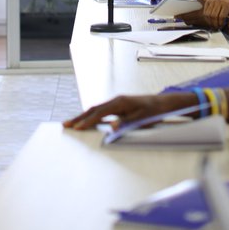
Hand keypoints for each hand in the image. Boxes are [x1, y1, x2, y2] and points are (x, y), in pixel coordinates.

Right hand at [63, 91, 192, 130]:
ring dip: (84, 117)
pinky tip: (87, 122)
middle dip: (79, 118)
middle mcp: (116, 100)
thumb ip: (126, 123)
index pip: (99, 113)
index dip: (87, 121)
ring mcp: (116, 102)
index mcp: (120, 102)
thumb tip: (112, 127)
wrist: (162, 104)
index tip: (77, 128)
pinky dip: (92, 116)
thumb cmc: (153, 112)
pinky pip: (101, 111)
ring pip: (96, 110)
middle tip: (65, 125)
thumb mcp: (141, 119)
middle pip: (93, 109)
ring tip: (71, 124)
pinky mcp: (118, 106)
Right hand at [199, 0, 228, 30]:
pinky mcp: (207, 0)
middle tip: (216, 27)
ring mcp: (213, 0)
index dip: (220, 23)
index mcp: (227, 4)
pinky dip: (206, 18)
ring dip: (210, 21)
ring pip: (209, 14)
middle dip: (215, 23)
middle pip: (214, 16)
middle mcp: (219, 1)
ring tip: (213, 24)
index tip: (221, 26)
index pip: (222, 16)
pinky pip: (205, 11)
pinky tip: (210, 20)